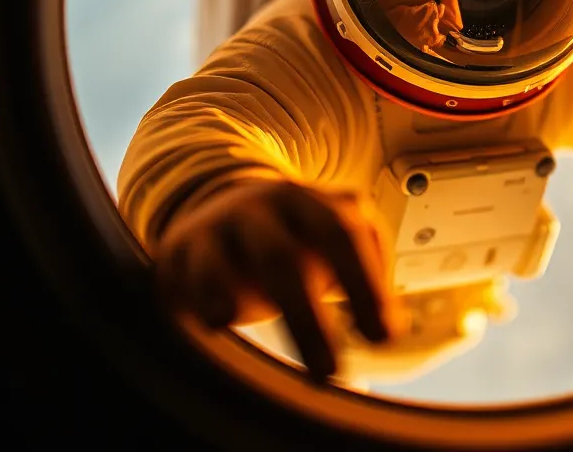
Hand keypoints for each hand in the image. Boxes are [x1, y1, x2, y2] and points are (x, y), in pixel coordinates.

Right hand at [153, 178, 395, 380]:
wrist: (217, 205)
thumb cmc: (291, 238)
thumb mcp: (329, 240)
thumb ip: (364, 275)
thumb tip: (388, 329)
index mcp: (311, 202)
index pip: (344, 235)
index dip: (366, 285)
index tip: (382, 336)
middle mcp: (265, 206)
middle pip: (286, 258)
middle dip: (309, 317)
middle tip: (331, 370)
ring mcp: (222, 224)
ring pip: (233, 265)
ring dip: (255, 308)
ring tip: (273, 348)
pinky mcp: (184, 247)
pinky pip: (196, 273)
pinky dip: (208, 297)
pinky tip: (221, 322)